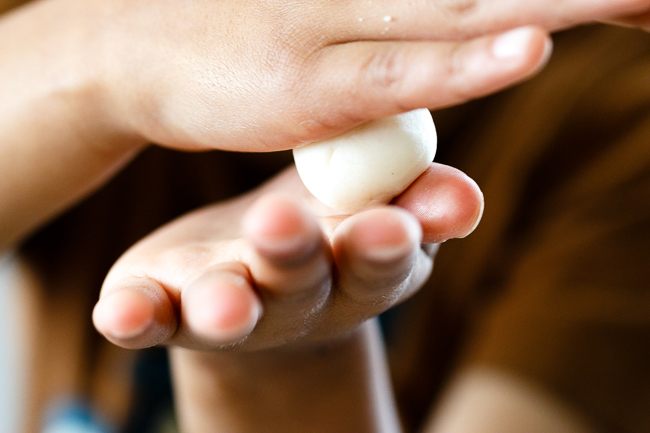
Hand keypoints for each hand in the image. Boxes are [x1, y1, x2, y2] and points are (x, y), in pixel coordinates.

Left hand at [92, 164, 482, 350]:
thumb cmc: (332, 228)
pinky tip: (121, 311)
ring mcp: (232, 304)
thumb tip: (464, 201)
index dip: (385, 244)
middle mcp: (297, 294)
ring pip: (231, 308)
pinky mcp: (172, 309)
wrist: (266, 277)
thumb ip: (418, 199)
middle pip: (301, 281)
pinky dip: (138, 316)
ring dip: (227, 305)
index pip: (379, 257)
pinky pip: (153, 318)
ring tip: (223, 301)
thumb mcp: (380, 206)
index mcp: (355, 264)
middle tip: (284, 223)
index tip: (391, 225)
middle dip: (296, 257)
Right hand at [96, 0, 649, 151]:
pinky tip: (532, 49)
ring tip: (644, 2)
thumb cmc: (239, 24)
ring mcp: (338, 26)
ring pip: (469, 11)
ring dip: (561, 4)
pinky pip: (403, 73)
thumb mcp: (326, 4)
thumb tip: (462, 14)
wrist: (138, 46)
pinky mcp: (312, 82)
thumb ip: (390, 7)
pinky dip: (467, 64)